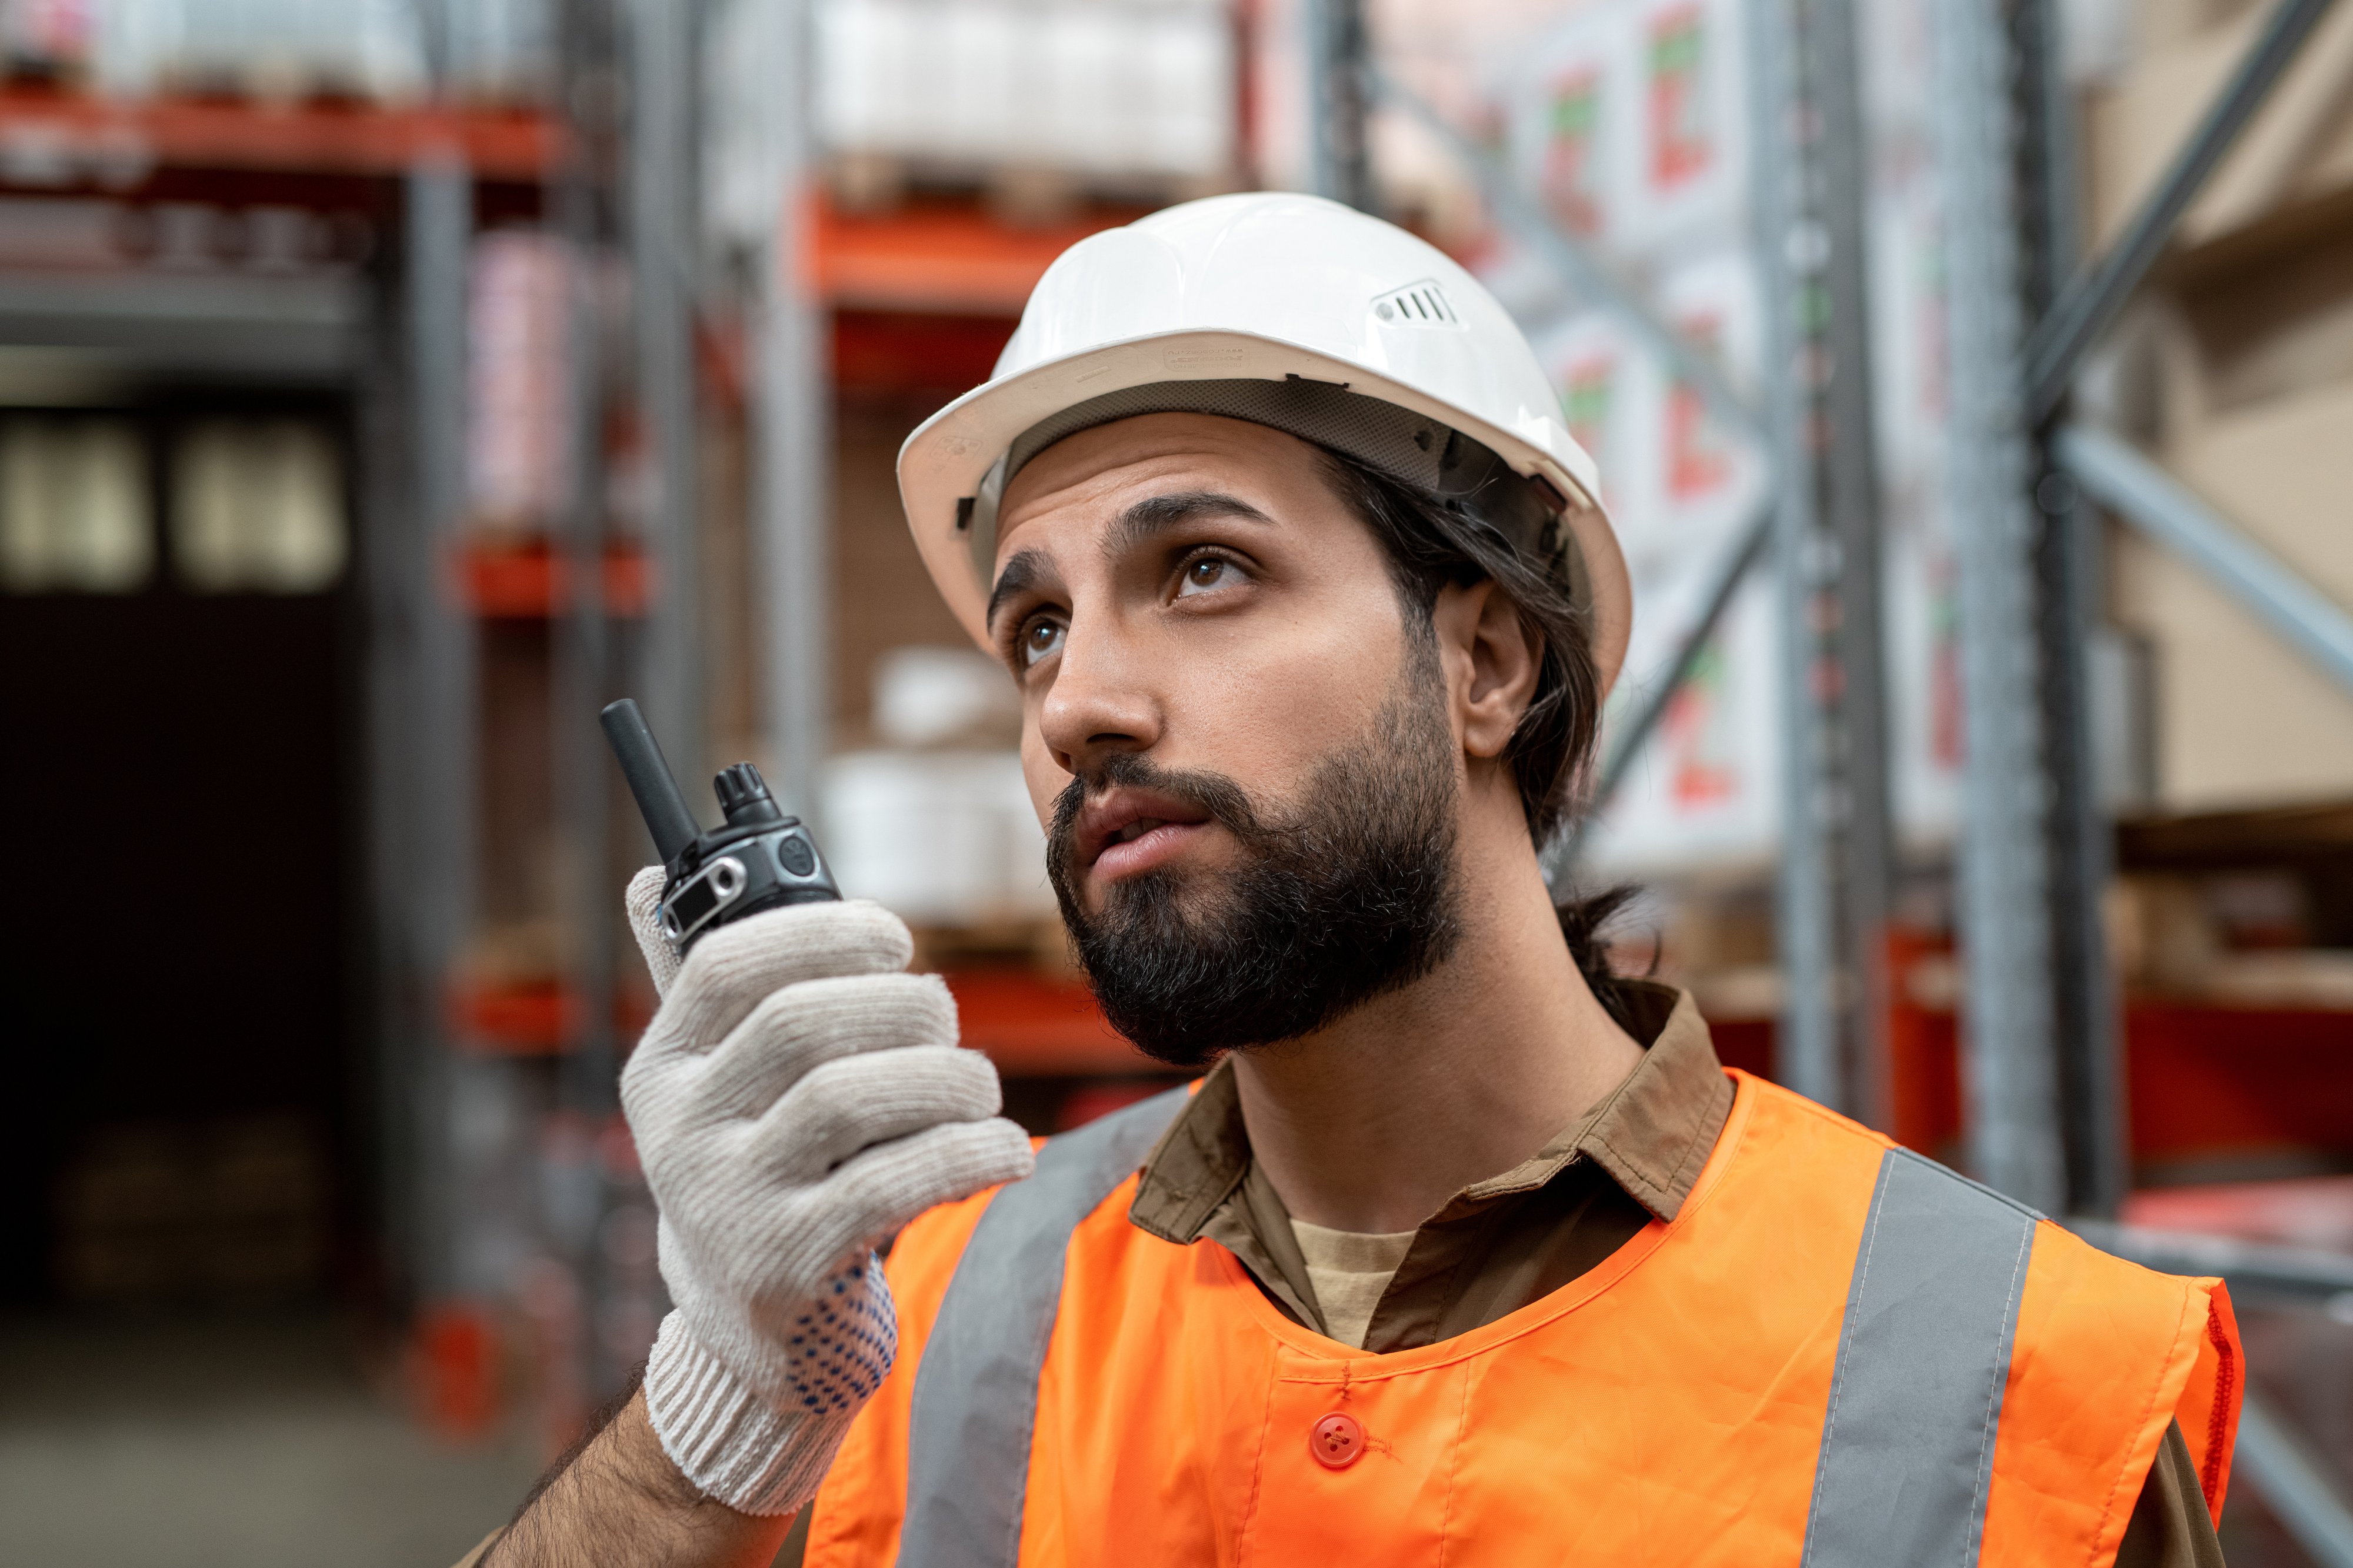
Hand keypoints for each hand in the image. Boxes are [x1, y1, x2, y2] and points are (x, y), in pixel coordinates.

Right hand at [619, 868, 1034, 1513]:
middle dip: (903, 1007)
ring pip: (850, 1097)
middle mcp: (678, 1136)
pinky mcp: (789, 1266)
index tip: (895, 938)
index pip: (722, 965)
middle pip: (802, 1023)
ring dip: (945, 1077)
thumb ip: (701, 988)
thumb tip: (646, 875)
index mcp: (660, 1071)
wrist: (752, 1331)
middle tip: (947, 1023)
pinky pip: (893, 1184)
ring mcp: (729, 1205)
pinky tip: (1003, 1151)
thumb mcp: (718, 1087)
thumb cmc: (761, 1170)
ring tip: (980, 1088)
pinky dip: (967, 1154)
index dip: (822, 932)